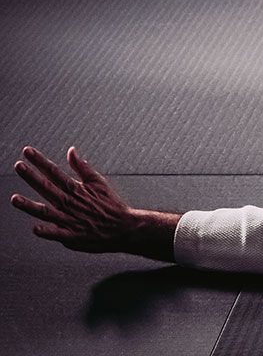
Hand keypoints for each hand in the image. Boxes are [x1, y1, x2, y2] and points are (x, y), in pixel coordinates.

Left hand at [11, 146, 176, 259]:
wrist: (122, 227)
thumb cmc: (110, 204)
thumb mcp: (98, 181)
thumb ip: (82, 167)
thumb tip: (71, 151)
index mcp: (76, 189)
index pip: (54, 171)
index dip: (40, 161)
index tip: (28, 152)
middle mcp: (70, 203)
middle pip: (47, 187)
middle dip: (31, 176)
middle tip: (18, 166)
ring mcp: (69, 219)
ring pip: (46, 211)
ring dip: (29, 205)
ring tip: (14, 199)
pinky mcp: (71, 236)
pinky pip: (57, 233)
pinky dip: (47, 230)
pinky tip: (35, 228)